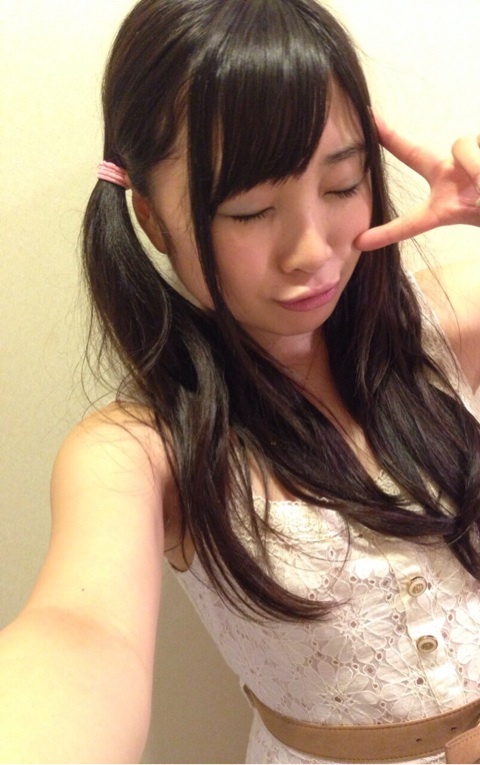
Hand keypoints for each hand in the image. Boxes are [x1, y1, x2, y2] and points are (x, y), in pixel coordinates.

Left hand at [355, 114, 479, 250]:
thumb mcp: (478, 209)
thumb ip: (474, 180)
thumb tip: (470, 167)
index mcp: (446, 205)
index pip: (411, 222)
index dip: (385, 234)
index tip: (359, 244)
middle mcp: (451, 177)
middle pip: (415, 155)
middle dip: (390, 138)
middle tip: (368, 118)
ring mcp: (465, 159)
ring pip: (462, 145)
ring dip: (478, 163)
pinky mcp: (477, 141)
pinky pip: (476, 141)